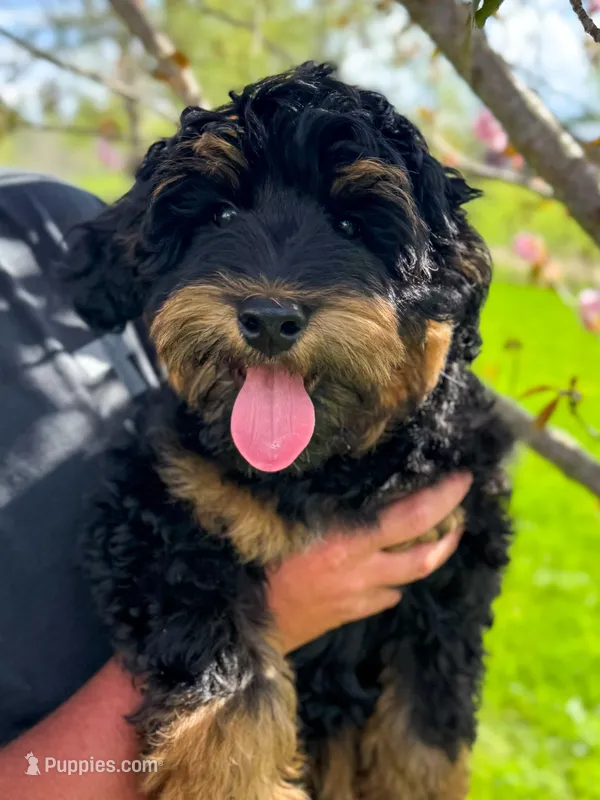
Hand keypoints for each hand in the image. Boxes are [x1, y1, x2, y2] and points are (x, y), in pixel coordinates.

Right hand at [267, 473, 471, 652]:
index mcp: (348, 541)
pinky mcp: (346, 616)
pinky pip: (382, 598)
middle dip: (450, 536)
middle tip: (459, 517)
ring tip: (430, 540)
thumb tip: (329, 465)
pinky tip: (385, 573)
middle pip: (424, 557)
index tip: (463, 479)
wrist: (238, 624)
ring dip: (425, 558)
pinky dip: (392, 582)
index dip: (444, 497)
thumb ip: (314, 494)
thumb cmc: (251, 559)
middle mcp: (361, 572)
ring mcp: (357, 597)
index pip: (413, 517)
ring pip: (408, 580)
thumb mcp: (282, 515)